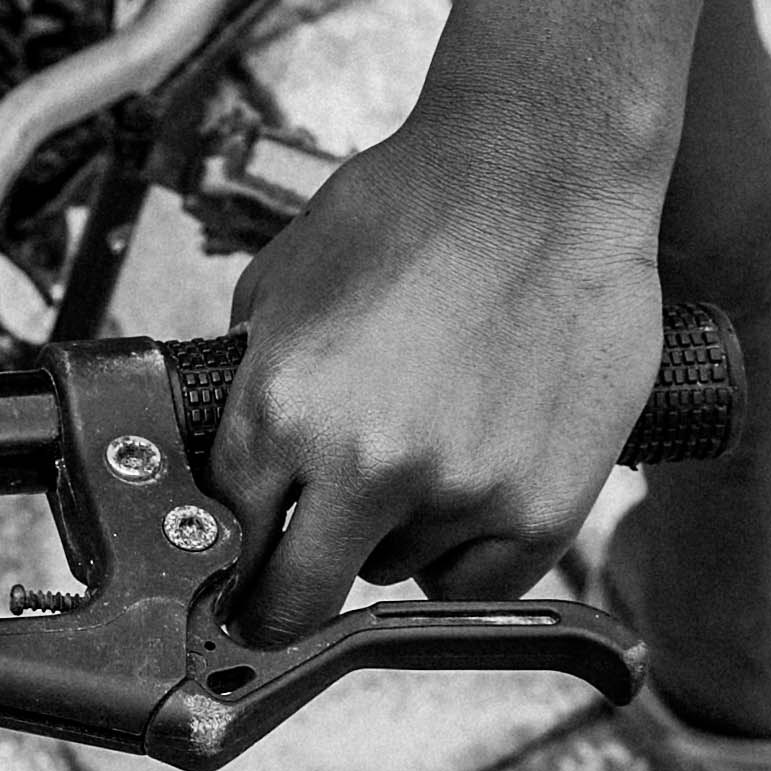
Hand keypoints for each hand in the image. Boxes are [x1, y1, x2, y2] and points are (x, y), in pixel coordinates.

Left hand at [210, 97, 666, 645]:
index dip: (227, 552)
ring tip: (421, 449)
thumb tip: (231, 457)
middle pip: (294, 598)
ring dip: (391, 537)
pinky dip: (464, 554)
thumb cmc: (418, 206)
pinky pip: (477, 585)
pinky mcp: (541, 509)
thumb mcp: (284, 281)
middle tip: (292, 580)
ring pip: (392, 573)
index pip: (228, 533)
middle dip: (281, 596)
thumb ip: (254, 381)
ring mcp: (461, 493)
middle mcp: (368, 463)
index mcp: (286, 407)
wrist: (543, 172)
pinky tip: (466, 493)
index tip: (235, 569)